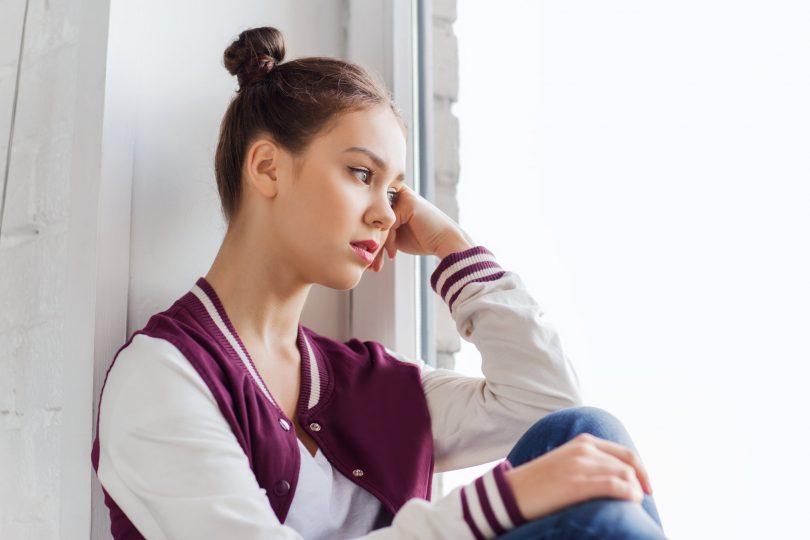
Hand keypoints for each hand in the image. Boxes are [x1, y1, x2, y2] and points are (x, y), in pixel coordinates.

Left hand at [369, 184, 471, 271]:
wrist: (445, 242)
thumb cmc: (422, 240)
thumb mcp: (395, 235)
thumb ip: (380, 230)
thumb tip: (357, 240)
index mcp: (392, 199)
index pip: (370, 215)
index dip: (367, 238)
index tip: (366, 258)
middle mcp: (396, 193)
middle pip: (372, 218)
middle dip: (370, 243)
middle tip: (369, 265)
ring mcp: (402, 195)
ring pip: (379, 222)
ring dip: (377, 246)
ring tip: (376, 265)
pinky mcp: (407, 201)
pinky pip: (389, 223)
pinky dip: (389, 242)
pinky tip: (393, 255)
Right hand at [504, 433, 653, 520]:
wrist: (513, 492)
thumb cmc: (540, 482)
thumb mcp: (566, 461)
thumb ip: (588, 462)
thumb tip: (614, 476)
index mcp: (582, 442)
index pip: (624, 453)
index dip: (641, 470)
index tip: (646, 487)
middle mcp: (584, 449)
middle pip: (628, 464)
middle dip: (641, 482)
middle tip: (642, 498)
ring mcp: (580, 465)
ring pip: (624, 474)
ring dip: (636, 490)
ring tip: (634, 502)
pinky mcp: (577, 483)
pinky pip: (614, 485)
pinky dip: (629, 493)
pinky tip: (631, 501)